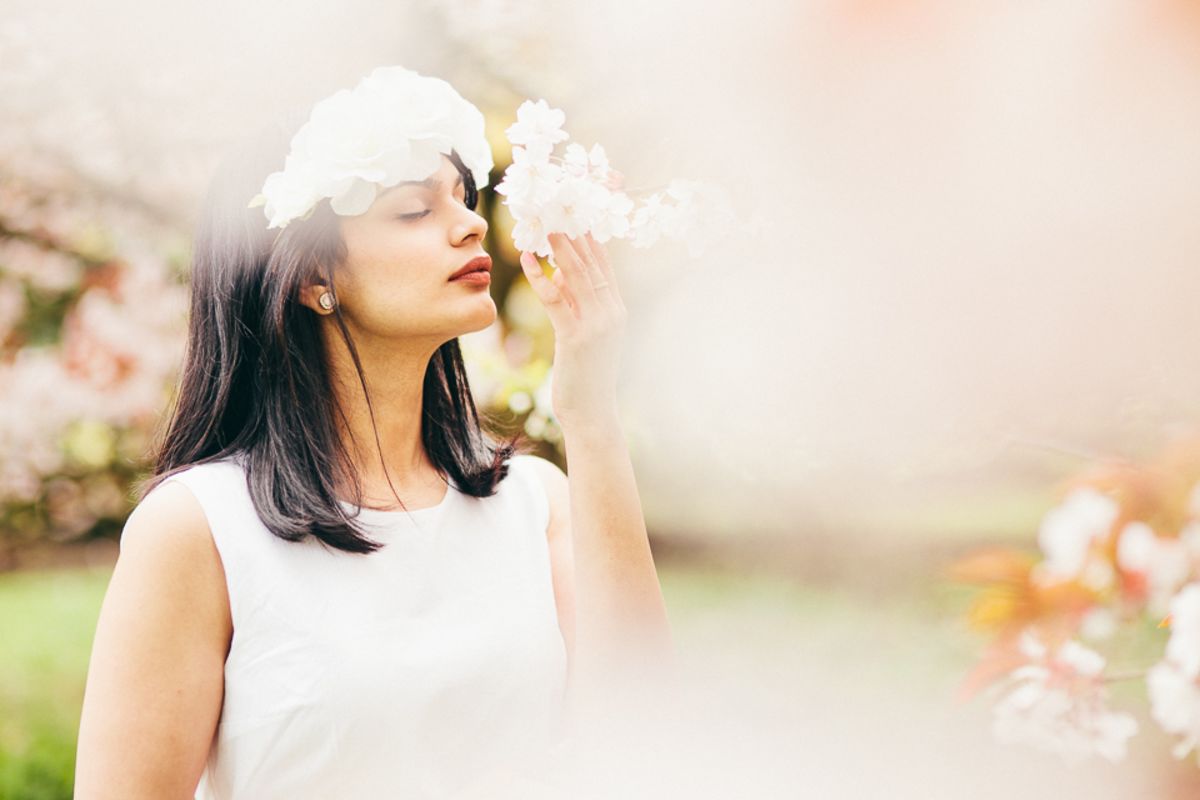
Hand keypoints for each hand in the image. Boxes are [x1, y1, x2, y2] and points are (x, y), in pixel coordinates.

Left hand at [518, 232, 626, 431]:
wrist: (591, 412)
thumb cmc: (585, 375)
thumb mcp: (584, 334)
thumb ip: (577, 303)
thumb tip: (561, 274)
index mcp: (617, 310)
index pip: (605, 267)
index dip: (591, 240)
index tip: (577, 215)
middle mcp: (612, 313)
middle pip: (592, 265)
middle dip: (576, 236)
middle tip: (560, 209)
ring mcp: (598, 325)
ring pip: (577, 277)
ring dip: (560, 249)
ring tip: (545, 226)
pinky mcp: (578, 337)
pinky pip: (556, 299)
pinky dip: (539, 277)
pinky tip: (526, 261)